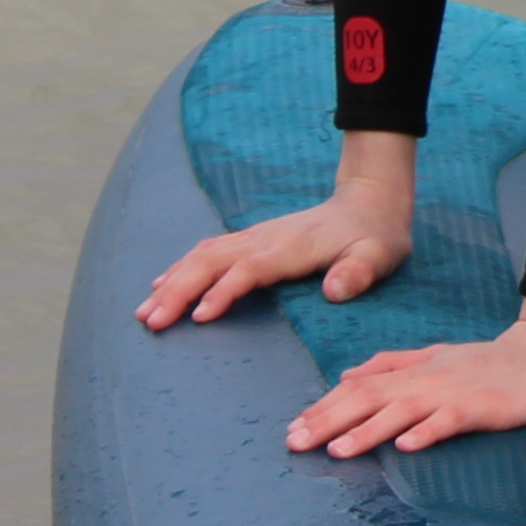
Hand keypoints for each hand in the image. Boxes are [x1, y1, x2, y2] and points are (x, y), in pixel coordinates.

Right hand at [139, 137, 419, 329]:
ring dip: (173, 282)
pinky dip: (181, 269)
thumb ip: (359, 272)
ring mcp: (255, 238)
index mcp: (291, 247)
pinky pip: (207, 252)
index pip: (249, 269)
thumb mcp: (380, 255)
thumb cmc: (375, 236)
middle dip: (179, 290)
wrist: (367, 203)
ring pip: (203, 255)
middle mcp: (265, 239)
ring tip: (145, 312)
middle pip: (212, 261)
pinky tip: (161, 286)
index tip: (199, 316)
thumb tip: (336, 291)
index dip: (223, 290)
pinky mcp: (251, 241)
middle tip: (151, 322)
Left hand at [283, 298, 525, 457]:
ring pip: (403, 410)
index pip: (360, 386)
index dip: (324, 406)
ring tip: (337, 449)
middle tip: (294, 442)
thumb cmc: (491, 362)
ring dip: (368, 430)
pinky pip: (452, 420)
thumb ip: (393, 365)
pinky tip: (406, 447)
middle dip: (328, 420)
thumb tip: (346, 375)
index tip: (293, 427)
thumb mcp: (436, 358)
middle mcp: (428, 379)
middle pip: (370, 397)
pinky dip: (428, 431)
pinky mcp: (484, 406)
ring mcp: (456, 392)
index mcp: (415, 370)